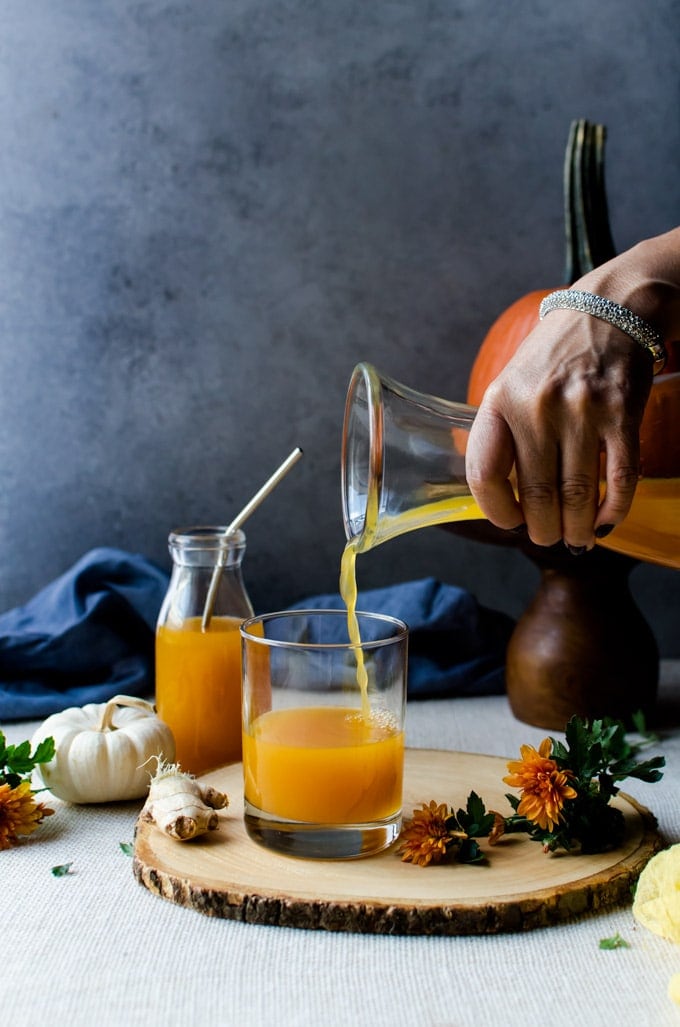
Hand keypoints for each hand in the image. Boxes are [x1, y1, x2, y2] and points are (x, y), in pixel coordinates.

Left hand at [465, 309, 652, 551]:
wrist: (607, 311)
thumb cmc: (552, 357)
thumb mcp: (509, 384)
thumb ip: (502, 434)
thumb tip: (500, 496)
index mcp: (500, 402)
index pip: (484, 473)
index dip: (495, 510)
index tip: (509, 521)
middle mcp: (537, 407)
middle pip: (537, 495)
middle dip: (543, 530)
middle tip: (548, 537)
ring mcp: (582, 410)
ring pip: (578, 494)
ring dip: (578, 528)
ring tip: (578, 538)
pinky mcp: (622, 413)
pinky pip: (621, 477)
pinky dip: (615, 508)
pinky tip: (607, 520)